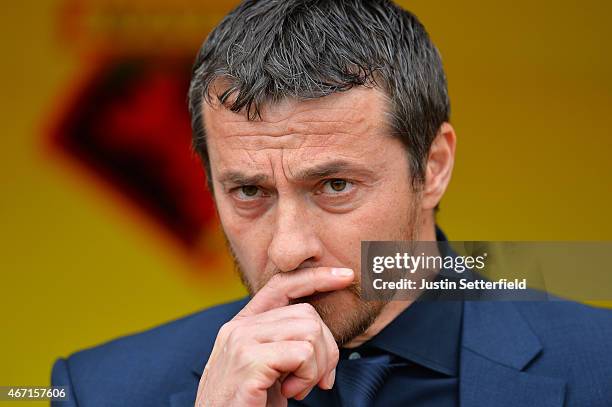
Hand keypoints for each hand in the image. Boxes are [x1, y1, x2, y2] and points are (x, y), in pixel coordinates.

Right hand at [194, 267, 354, 406]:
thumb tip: (325, 338)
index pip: (282, 284)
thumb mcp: (267, 368)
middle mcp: (239, 327)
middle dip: (327, 349)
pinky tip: (290, 393)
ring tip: (299, 388)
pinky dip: (308, 377)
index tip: (345, 276)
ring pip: (310, 331)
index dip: (316, 277)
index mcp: (243, 325)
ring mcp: (242, 341)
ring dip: (317, 367)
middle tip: (317, 380)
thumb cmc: (248, 405)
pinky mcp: (250, 361)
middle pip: (307, 313)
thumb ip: (284, 344)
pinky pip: (304, 354)